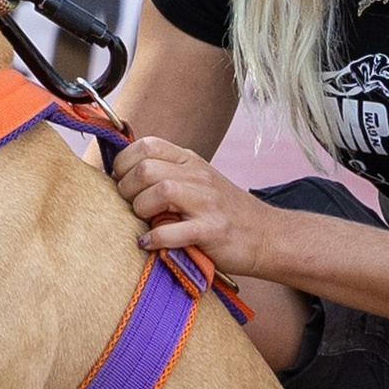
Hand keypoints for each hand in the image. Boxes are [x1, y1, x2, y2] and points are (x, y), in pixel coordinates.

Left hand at [111, 135, 261, 269]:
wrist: (268, 236)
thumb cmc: (225, 211)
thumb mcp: (198, 180)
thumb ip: (168, 173)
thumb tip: (121, 174)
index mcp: (190, 161)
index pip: (146, 145)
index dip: (124, 162)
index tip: (120, 181)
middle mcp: (198, 176)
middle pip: (146, 168)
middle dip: (127, 189)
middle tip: (129, 206)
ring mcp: (207, 203)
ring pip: (159, 191)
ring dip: (140, 209)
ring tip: (143, 222)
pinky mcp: (212, 231)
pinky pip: (174, 230)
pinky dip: (156, 238)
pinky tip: (150, 243)